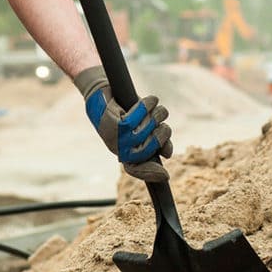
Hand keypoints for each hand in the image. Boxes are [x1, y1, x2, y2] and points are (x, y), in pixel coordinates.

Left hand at [74, 67, 171, 181]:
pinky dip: (146, 106)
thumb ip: (157, 141)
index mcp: (127, 154)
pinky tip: (152, 100)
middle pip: (150, 148)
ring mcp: (116, 137)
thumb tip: (167, 154)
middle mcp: (120, 149)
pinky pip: (137, 117)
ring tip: (154, 106)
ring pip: (146, 130)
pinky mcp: (114, 123)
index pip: (138, 169)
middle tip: (163, 123)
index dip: (151, 174)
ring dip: (156, 115)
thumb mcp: (146, 128)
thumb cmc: (127, 113)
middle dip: (162, 133)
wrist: (104, 95)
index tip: (165, 176)